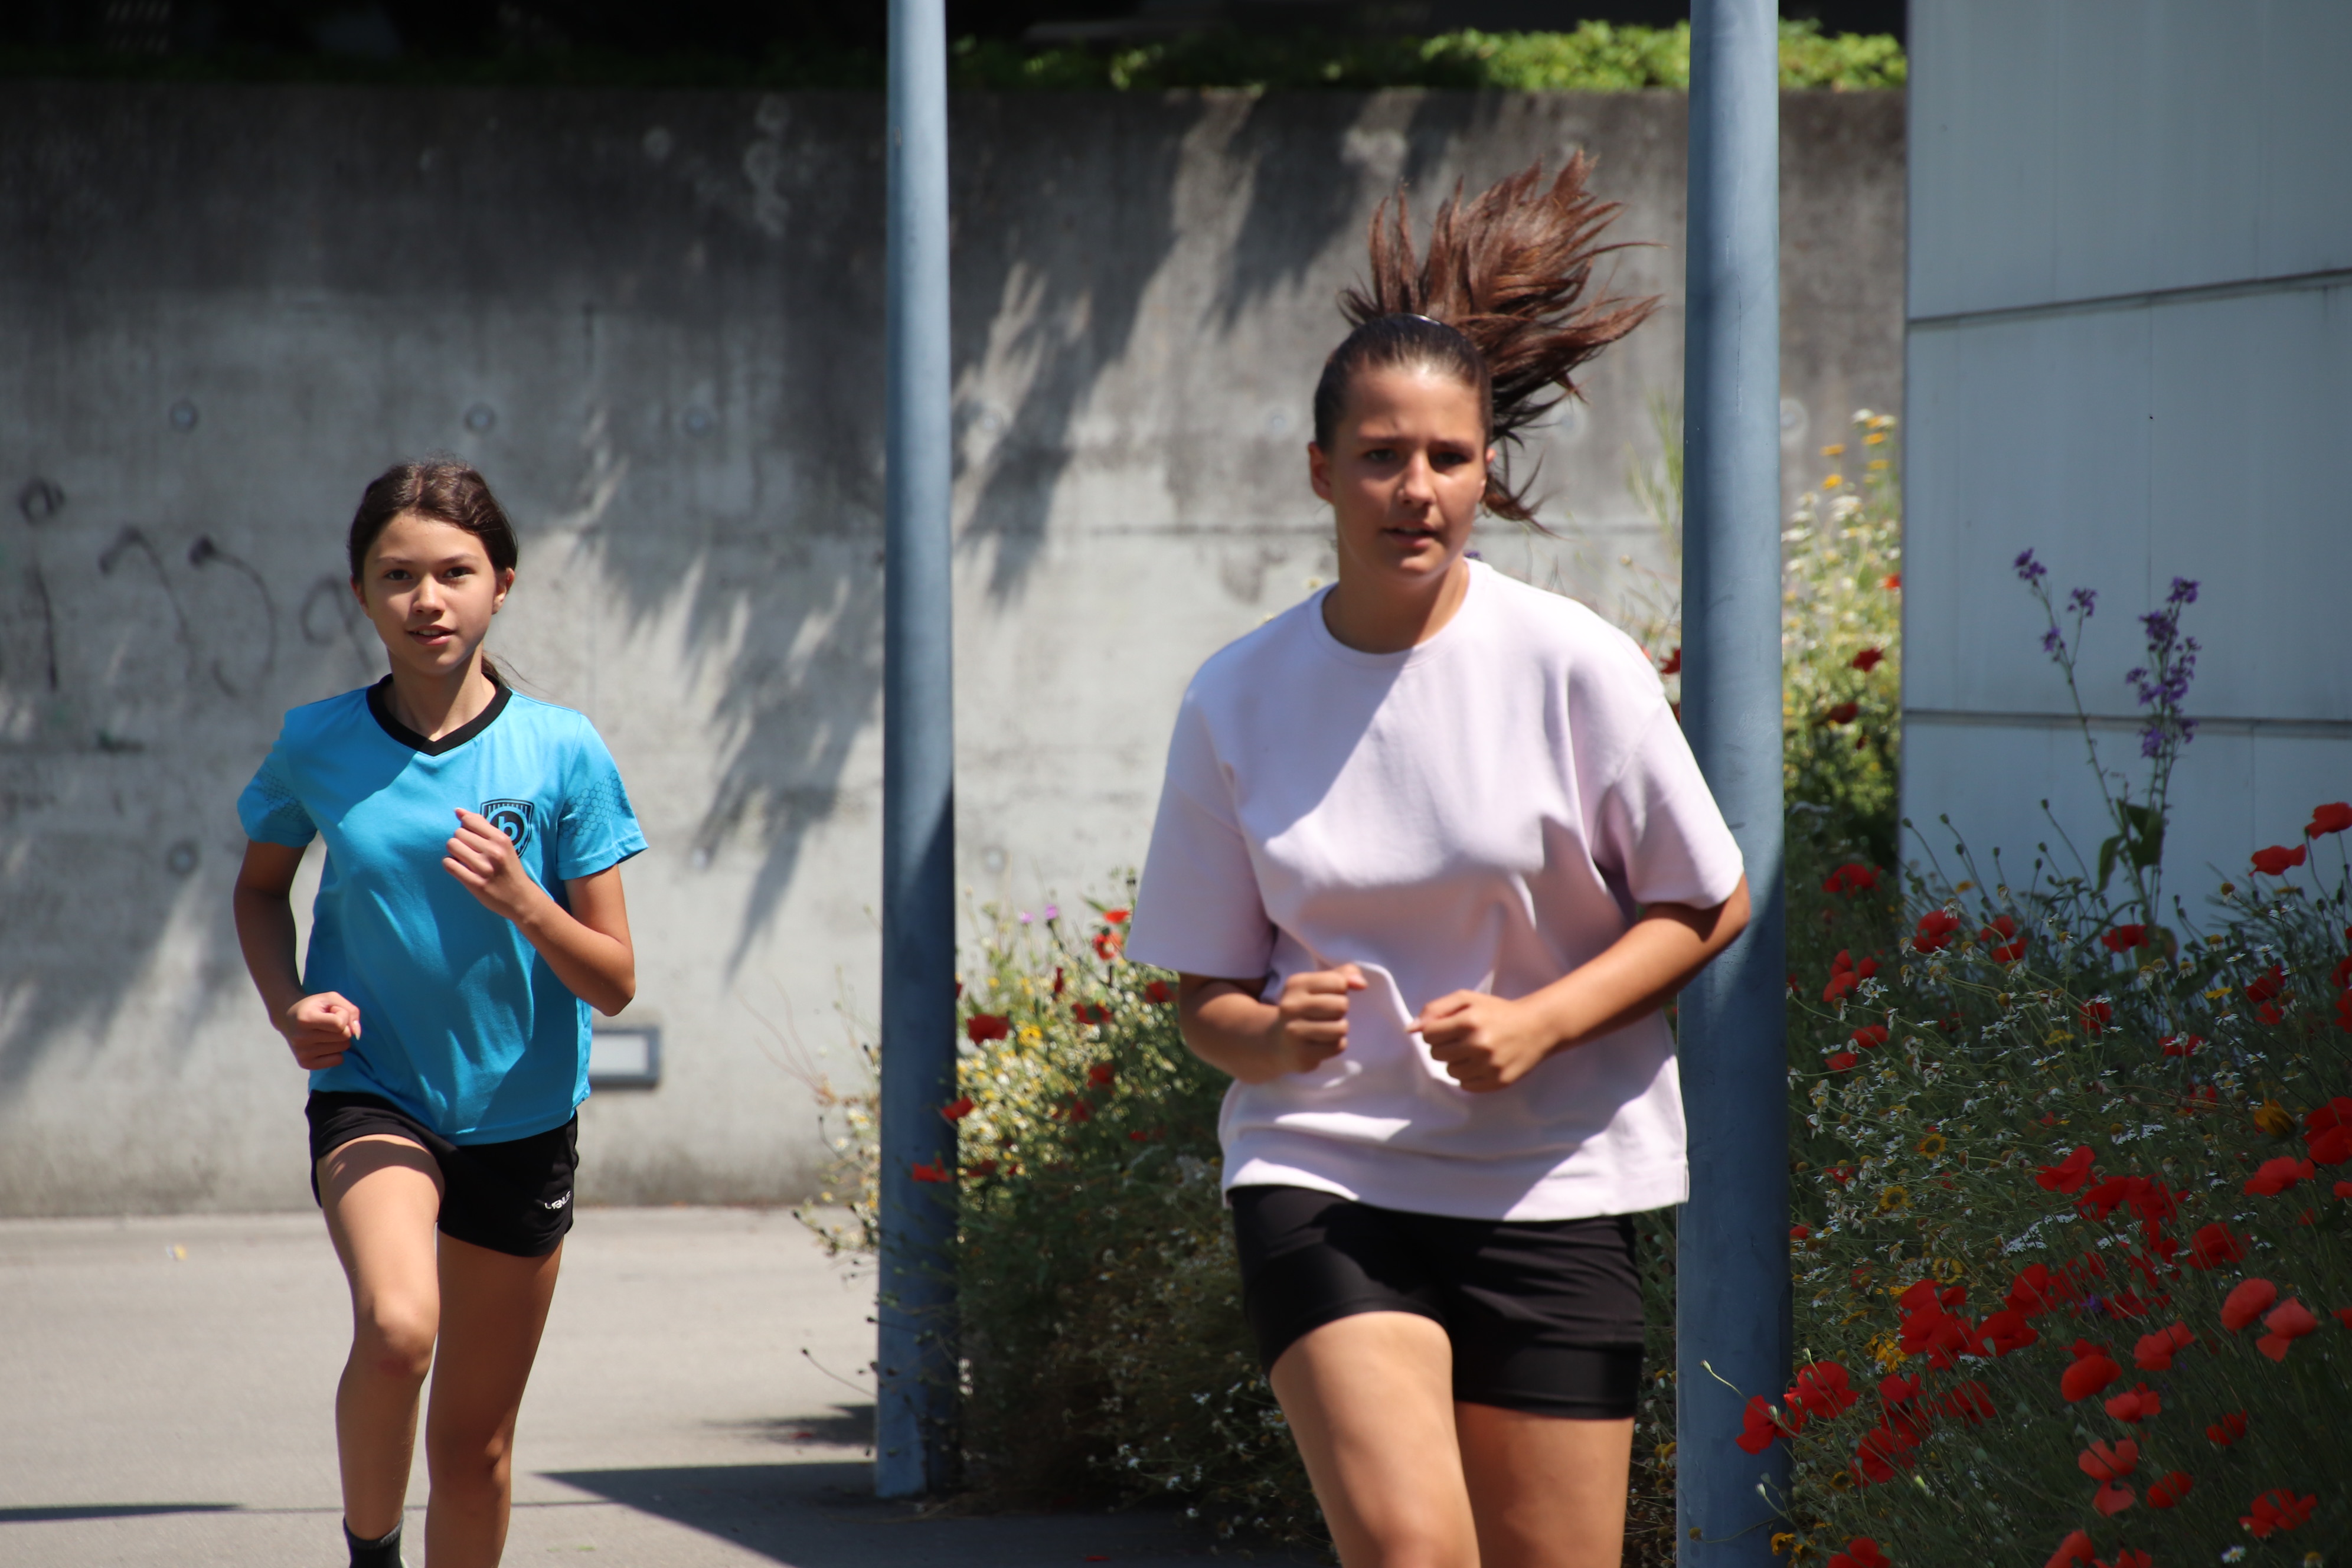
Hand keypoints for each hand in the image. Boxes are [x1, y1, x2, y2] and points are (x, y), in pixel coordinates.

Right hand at [278, 991, 360, 1069]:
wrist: (287, 1017)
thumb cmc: (314, 1006)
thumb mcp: (331, 998)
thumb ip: (350, 1011)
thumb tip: (357, 1034)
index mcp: (305, 1020)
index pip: (340, 1023)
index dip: (342, 1014)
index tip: (332, 1010)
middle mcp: (301, 1038)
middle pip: (343, 1037)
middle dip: (343, 1027)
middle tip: (328, 1022)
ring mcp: (302, 1053)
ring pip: (342, 1048)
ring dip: (339, 1039)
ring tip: (324, 1031)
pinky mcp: (306, 1063)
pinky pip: (338, 1060)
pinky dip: (336, 1051)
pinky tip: (323, 1043)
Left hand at [444, 808, 548, 925]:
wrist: (521, 899)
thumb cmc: (509, 868)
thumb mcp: (503, 844)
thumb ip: (482, 826)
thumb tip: (458, 811)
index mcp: (501, 839)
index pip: (470, 821)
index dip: (465, 827)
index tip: (471, 838)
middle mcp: (494, 851)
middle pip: (458, 833)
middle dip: (460, 841)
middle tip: (469, 851)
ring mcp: (484, 868)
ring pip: (452, 846)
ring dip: (454, 852)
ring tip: (463, 859)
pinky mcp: (475, 884)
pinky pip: (450, 865)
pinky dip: (450, 865)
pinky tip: (459, 868)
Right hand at [1262, 964, 1366, 1077]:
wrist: (1277, 1041)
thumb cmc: (1306, 1007)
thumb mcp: (1318, 985)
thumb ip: (1343, 975)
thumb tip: (1361, 984)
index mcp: (1295, 984)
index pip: (1339, 982)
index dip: (1341, 990)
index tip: (1328, 995)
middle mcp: (1290, 1007)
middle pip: (1342, 1005)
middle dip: (1341, 1010)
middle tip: (1327, 1015)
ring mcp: (1294, 1033)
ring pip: (1341, 1028)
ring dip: (1340, 1029)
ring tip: (1326, 1029)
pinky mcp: (1302, 1055)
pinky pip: (1337, 1047)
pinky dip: (1336, 1045)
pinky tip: (1322, 1043)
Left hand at [1413, 991, 1559, 1092]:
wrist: (1537, 1026)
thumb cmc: (1497, 1011)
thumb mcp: (1467, 999)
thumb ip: (1435, 1009)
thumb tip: (1409, 1029)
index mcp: (1468, 1021)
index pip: (1428, 1035)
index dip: (1436, 1031)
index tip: (1449, 1028)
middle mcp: (1479, 1044)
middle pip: (1436, 1055)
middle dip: (1445, 1047)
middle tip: (1463, 1040)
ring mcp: (1490, 1065)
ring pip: (1450, 1072)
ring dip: (1457, 1062)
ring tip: (1474, 1051)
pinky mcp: (1499, 1081)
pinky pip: (1466, 1086)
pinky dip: (1470, 1076)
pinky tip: (1483, 1063)